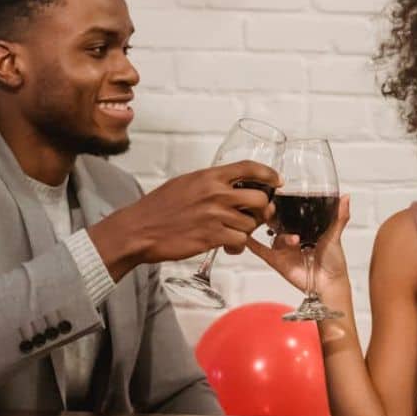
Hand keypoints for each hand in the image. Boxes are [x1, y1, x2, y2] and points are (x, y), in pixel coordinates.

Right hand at [88, 160, 279, 276]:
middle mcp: (216, 193)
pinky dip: (237, 247)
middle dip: (263, 210)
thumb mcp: (185, 184)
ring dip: (247, 232)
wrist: (139, 230)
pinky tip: (227, 247)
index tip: (277, 180)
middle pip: (260, 199)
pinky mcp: (212, 237)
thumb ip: (209, 183)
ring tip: (234, 235)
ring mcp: (215, 216)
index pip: (248, 168)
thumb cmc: (158, 208)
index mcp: (209, 176)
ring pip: (251, 224)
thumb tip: (228, 185)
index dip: (269, 174)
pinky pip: (240, 242)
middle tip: (256, 216)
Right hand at [249, 194, 351, 296]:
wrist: (329, 284)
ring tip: (295, 241)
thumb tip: (346, 196)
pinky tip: (246, 236)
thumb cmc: (334, 262)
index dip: (286, 206)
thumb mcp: (335, 235)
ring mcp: (283, 249)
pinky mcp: (277, 261)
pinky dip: (251, 243)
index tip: (282, 198)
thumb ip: (339, 217)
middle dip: (275, 217)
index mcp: (305, 229)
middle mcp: (292, 237)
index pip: (291, 214)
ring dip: (281, 236)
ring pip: (274, 236)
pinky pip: (260, 251)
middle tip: (277, 212)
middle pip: (278, 223)